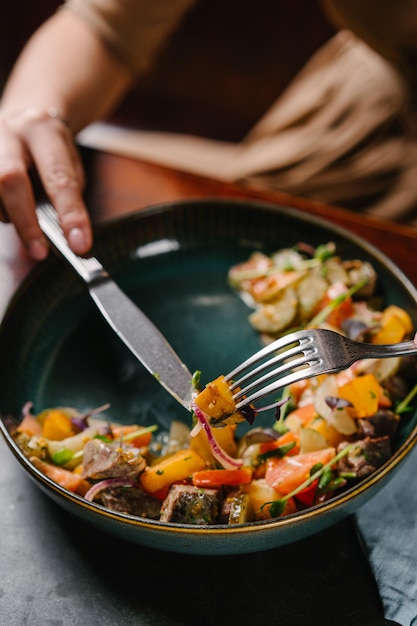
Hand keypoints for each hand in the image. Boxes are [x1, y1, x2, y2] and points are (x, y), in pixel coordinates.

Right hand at [0, 107, 92, 259]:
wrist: (22, 119)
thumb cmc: (49, 150)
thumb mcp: (68, 162)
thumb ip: (65, 195)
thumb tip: (66, 237)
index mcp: (43, 131)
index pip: (59, 178)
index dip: (70, 214)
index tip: (79, 246)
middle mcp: (9, 132)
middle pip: (10, 180)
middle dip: (26, 222)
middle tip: (40, 253)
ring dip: (8, 216)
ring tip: (24, 223)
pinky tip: (8, 214)